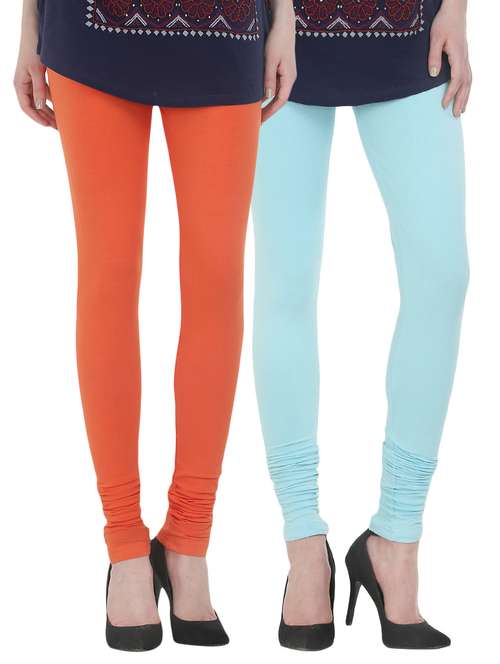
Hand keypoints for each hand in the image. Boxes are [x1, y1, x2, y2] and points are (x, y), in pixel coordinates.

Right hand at [14, 3, 56, 128]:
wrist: (36, 32)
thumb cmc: (34, 49)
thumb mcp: (37, 70)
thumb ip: (39, 89)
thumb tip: (40, 106)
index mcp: (20, 84)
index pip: (27, 106)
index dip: (37, 117)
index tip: (48, 125)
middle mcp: (25, 84)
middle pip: (35, 106)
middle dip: (46, 117)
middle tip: (59, 127)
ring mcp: (32, 81)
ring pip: (41, 100)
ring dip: (51, 110)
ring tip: (62, 120)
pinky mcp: (40, 76)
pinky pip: (46, 92)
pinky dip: (53, 100)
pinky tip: (62, 106)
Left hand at [262, 2, 296, 122]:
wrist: (284, 26)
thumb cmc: (277, 40)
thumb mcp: (270, 60)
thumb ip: (268, 78)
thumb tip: (266, 97)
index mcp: (289, 78)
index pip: (280, 101)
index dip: (271, 112)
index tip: (261, 121)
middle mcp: (289, 78)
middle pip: (278, 100)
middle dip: (268, 111)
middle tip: (257, 121)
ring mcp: (286, 75)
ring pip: (276, 93)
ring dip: (267, 103)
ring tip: (255, 112)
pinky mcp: (281, 70)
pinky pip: (274, 86)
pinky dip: (266, 93)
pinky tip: (258, 97)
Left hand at [428, 0, 471, 116]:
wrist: (454, 10)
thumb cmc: (444, 22)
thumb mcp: (435, 38)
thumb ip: (433, 57)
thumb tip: (433, 75)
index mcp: (458, 55)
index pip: (456, 80)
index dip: (450, 94)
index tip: (443, 105)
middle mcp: (464, 58)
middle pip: (466, 84)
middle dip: (461, 100)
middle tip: (455, 115)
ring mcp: (466, 57)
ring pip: (469, 80)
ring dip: (466, 96)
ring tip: (461, 110)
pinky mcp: (464, 56)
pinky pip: (468, 75)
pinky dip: (467, 87)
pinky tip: (464, 94)